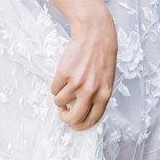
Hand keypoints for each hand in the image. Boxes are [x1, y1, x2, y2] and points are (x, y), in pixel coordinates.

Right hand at [50, 4, 117, 130]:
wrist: (95, 34)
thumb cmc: (101, 57)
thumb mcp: (106, 80)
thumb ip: (97, 96)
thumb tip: (81, 113)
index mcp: (104, 95)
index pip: (92, 120)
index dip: (80, 125)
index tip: (74, 124)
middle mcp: (91, 91)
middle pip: (73, 118)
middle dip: (65, 119)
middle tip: (62, 113)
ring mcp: (76, 83)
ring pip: (59, 102)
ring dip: (60, 97)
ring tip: (67, 83)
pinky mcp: (64, 75)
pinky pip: (53, 89)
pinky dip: (56, 85)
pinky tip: (64, 73)